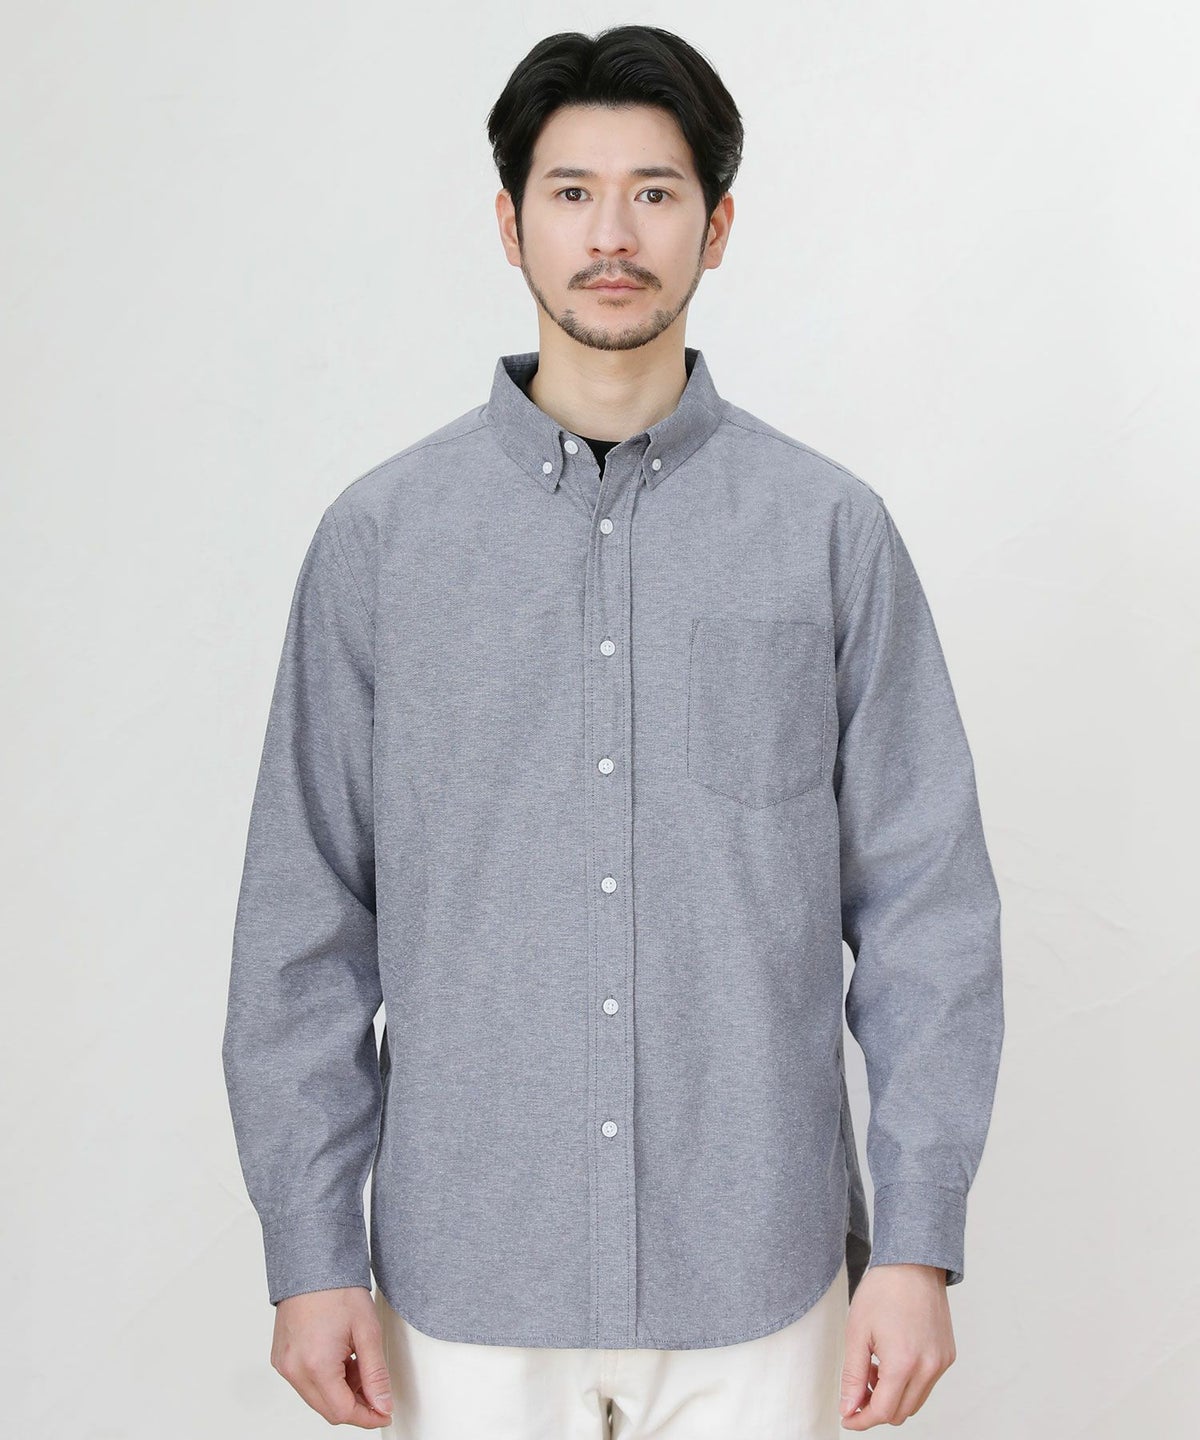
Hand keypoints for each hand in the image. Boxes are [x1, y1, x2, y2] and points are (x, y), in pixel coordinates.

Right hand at [270, 1285, 393, 1427]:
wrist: (312, 1262)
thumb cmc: (337, 1288)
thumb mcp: (367, 1331)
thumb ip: (376, 1374)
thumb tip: (383, 1405)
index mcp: (315, 1365)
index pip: (343, 1412)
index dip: (368, 1416)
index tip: (384, 1411)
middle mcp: (293, 1369)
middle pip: (328, 1409)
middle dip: (356, 1403)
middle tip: (375, 1384)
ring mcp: (283, 1364)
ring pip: (316, 1397)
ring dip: (341, 1390)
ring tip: (357, 1360)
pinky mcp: (280, 1358)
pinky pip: (305, 1382)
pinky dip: (325, 1378)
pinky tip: (340, 1356)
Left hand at [839, 1264, 955, 1427]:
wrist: (912, 1263)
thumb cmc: (883, 1291)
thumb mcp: (857, 1332)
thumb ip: (853, 1376)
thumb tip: (849, 1408)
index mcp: (904, 1363)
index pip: (883, 1412)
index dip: (862, 1419)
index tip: (847, 1416)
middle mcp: (929, 1367)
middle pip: (901, 1413)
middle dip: (876, 1408)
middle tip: (859, 1387)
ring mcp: (942, 1362)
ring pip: (915, 1402)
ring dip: (892, 1396)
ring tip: (875, 1367)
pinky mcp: (948, 1355)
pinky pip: (927, 1384)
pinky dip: (908, 1383)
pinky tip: (892, 1359)